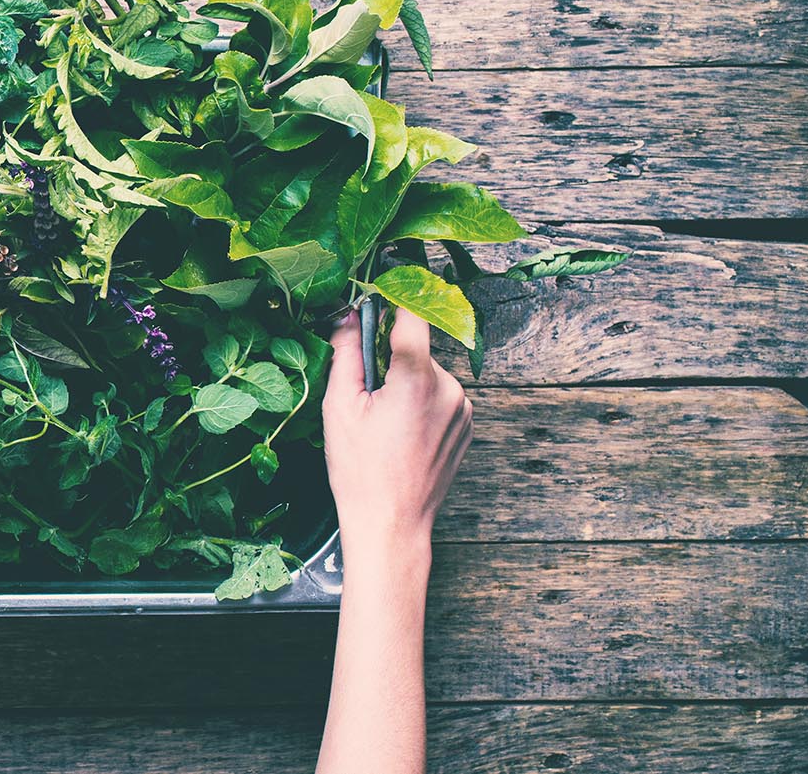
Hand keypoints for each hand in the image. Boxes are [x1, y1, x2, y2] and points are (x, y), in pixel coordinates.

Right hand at [322, 307, 471, 559]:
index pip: (413, 315)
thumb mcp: (340, 407)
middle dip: (391, 361)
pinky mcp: (467, 427)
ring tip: (384, 423)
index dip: (398, 296)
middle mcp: (450, 388)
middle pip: (417, 351)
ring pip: (429, 376)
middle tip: (366, 394)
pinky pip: (441, 398)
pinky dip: (422, 405)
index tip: (384, 286)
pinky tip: (402, 435)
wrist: (392, 522)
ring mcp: (463, 409)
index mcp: (417, 378)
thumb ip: (347, 353)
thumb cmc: (361, 470)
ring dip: (407, 384)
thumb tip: (349, 316)